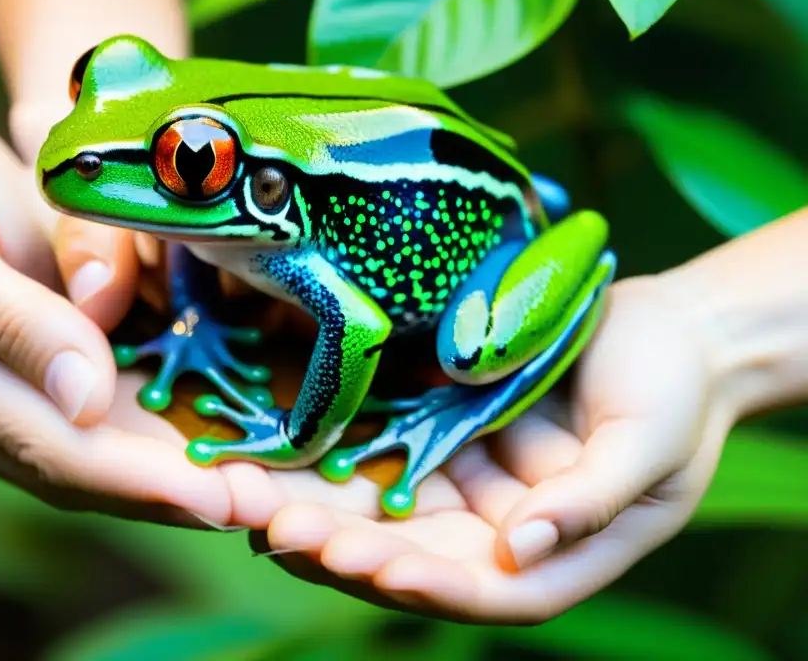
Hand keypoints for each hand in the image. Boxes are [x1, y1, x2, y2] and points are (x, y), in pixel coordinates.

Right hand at [0, 75, 232, 525]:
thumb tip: (88, 401)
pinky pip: (99, 412)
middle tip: (271, 504)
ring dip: (177, 472)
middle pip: (95, 470)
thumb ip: (14, 324)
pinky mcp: (27, 367)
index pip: (66, 454)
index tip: (229, 498)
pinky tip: (213, 431)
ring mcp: (4, 394)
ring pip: (101, 450)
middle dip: (182, 492)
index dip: (150, 480)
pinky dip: (157, 429)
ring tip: (262, 486)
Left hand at [248, 275, 738, 623]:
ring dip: (309, 504)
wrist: (666, 330)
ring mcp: (456, 480)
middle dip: (337, 546)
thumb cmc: (677, 391)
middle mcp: (489, 529)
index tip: (369, 566)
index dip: (423, 583)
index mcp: (548, 554)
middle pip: (406, 554)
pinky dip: (322, 452)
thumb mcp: (651, 446)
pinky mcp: (435, 430)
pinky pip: (373, 446)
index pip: (482, 589)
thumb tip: (524, 547)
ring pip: (373, 505)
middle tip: (271, 527)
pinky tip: (269, 445)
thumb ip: (592, 500)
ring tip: (243, 494)